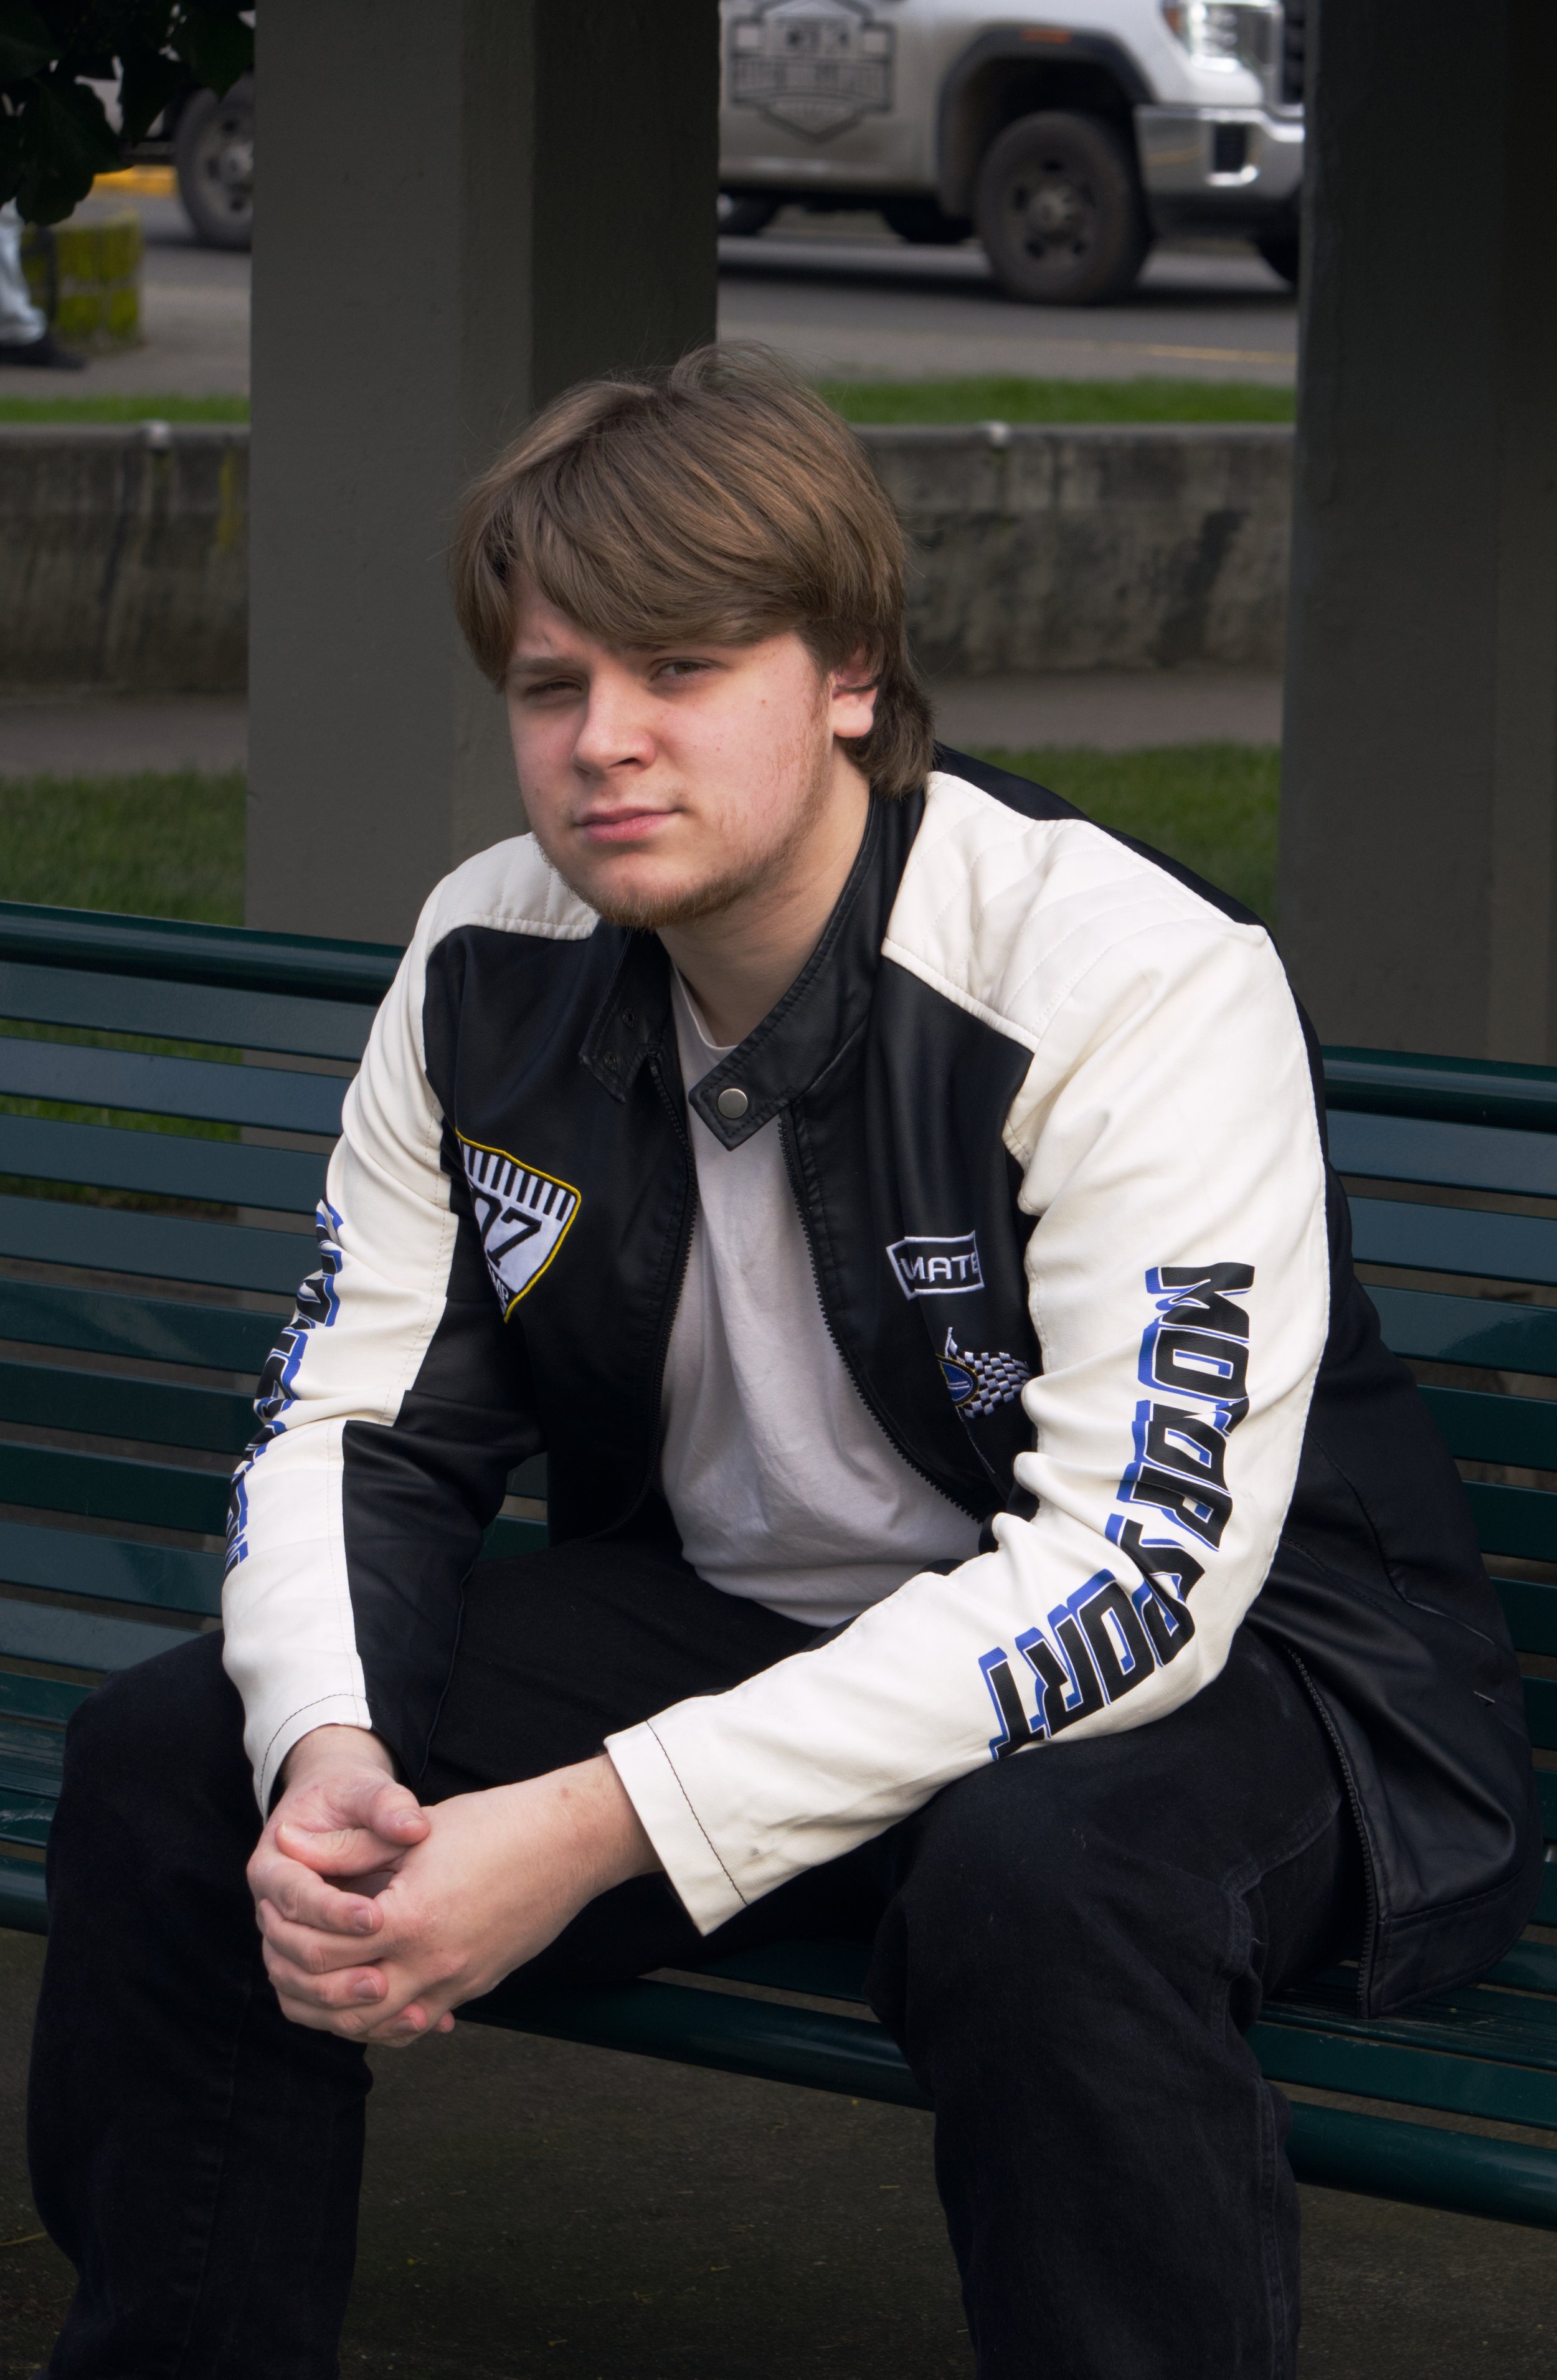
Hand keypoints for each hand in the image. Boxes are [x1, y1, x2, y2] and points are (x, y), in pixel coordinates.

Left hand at [255, 1751, 657, 2047]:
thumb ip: (350, 1849)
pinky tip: (368, 1996)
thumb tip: (290, 1846)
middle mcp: (433, 1962)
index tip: (279, 1915)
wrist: (569, 1842)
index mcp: (411, 1917)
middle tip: (287, 1960)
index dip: (295, 1933)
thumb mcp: (416, 1829)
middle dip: (308, 1986)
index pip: (327, 1948)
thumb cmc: (496, 1824)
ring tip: (317, 1985)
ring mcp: (458, 1983)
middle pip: (345, 2004)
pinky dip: (384, 2019)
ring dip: (341, 2014)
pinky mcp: (476, 1989)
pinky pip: (418, 2023)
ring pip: (381, 2027)